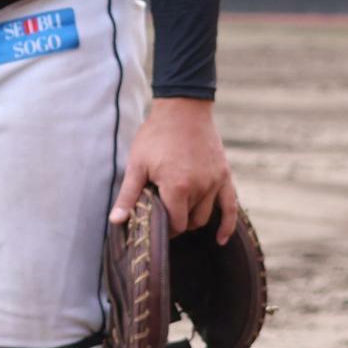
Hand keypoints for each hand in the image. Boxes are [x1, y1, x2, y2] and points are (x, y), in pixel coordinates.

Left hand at [108, 96, 237, 242]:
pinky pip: (231, 207)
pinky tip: (219, 239)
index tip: (154, 226)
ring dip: (192, 218)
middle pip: (190, 221)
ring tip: (179, 212)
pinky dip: (227, 225)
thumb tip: (116, 221)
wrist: (183, 108)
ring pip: (206, 215)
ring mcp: (215, 181)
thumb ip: (128, 195)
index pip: (175, 224)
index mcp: (177, 186)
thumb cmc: (155, 135)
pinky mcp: (224, 175)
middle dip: (177, 222)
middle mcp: (200, 187)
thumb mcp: (136, 164)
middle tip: (163, 216)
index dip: (164, 230)